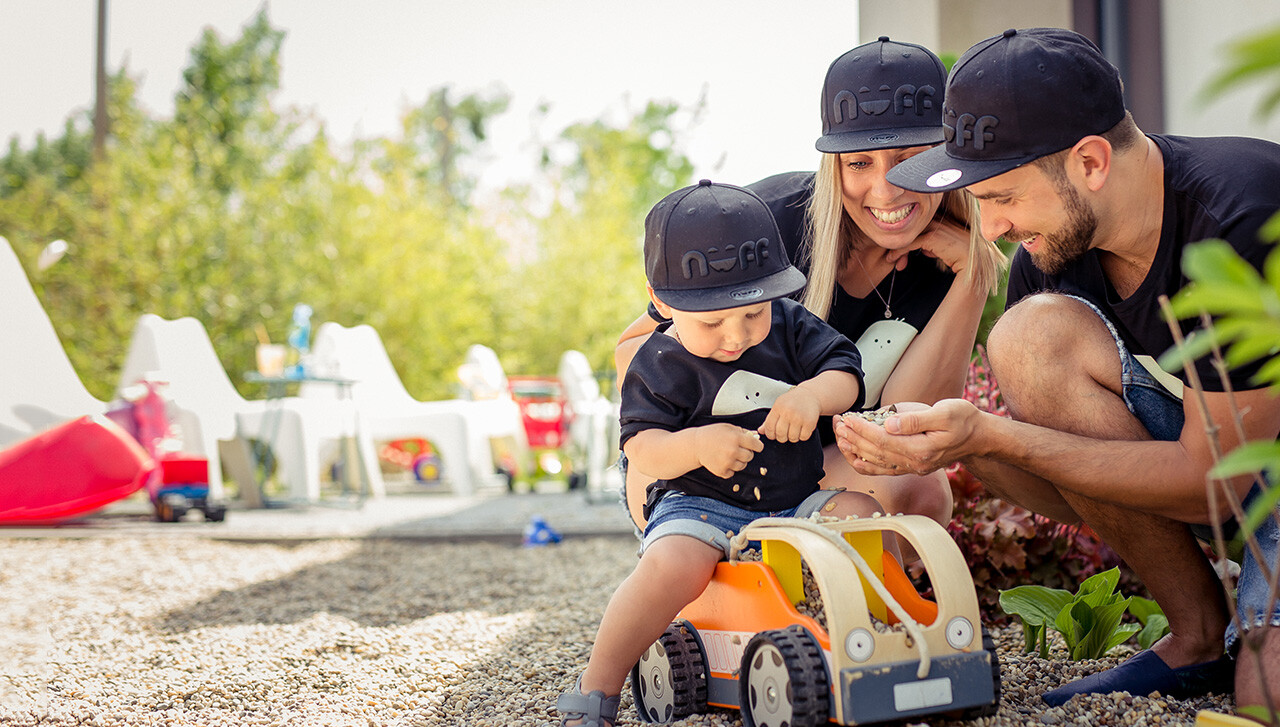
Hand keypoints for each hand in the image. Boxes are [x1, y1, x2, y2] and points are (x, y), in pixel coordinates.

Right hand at [695, 423, 764, 478]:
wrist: (696, 445)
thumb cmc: (712, 434)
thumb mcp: (728, 427)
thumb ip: (744, 431)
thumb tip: (757, 435)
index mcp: (736, 438)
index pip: (757, 446)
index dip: (757, 445)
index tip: (755, 446)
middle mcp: (733, 451)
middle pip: (750, 457)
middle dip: (746, 453)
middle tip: (737, 449)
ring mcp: (727, 462)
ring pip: (743, 466)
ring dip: (738, 461)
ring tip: (729, 455)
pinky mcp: (721, 471)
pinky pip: (732, 473)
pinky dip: (729, 469)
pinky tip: (723, 461)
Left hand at [759, 385, 820, 442]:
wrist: (810, 395)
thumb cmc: (793, 401)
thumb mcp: (778, 406)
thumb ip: (769, 419)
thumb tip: (761, 431)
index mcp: (778, 407)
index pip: (769, 427)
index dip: (770, 434)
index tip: (773, 435)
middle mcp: (788, 412)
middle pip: (780, 434)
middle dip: (781, 437)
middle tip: (784, 434)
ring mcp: (799, 417)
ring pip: (792, 438)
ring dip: (792, 437)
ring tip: (794, 431)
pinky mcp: (809, 422)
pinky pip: (803, 437)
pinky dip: (802, 436)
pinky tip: (802, 430)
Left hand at [834, 399, 980, 474]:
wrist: (978, 436)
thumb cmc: (963, 419)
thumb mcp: (944, 412)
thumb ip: (916, 420)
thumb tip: (889, 423)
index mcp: (921, 449)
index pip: (884, 441)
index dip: (863, 430)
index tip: (849, 419)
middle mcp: (915, 463)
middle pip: (876, 453)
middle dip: (854, 438)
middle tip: (838, 424)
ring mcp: (913, 467)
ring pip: (878, 463)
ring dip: (856, 451)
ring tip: (840, 438)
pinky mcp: (912, 467)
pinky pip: (885, 470)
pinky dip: (867, 465)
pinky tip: (854, 458)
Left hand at [885, 216, 969, 274]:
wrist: (974, 260)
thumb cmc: (960, 256)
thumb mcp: (944, 249)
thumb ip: (934, 246)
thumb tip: (926, 251)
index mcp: (938, 218)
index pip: (915, 224)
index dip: (905, 237)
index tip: (898, 252)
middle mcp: (935, 218)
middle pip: (909, 228)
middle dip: (898, 243)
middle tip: (890, 258)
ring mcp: (933, 226)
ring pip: (907, 235)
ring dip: (896, 249)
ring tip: (890, 260)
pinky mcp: (931, 237)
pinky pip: (909, 244)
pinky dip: (899, 252)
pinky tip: (893, 259)